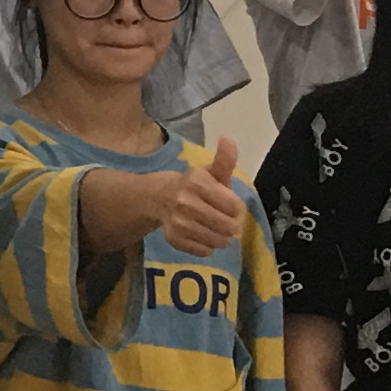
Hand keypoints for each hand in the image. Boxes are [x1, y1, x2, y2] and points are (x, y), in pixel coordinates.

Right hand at [160, 134, 245, 260]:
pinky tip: (202, 235)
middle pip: (228, 226)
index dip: (234, 206)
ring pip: (217, 241)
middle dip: (230, 224)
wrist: (156, 197)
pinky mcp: (174, 239)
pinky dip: (207, 246)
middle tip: (222, 218)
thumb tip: (228, 139)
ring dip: (221, 237)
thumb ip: (224, 159)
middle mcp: (185, 202)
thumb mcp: (209, 171)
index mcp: (196, 182)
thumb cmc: (192, 185)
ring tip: (214, 228)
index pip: (234, 206)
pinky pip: (204, 251)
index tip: (227, 203)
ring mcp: (178, 223)